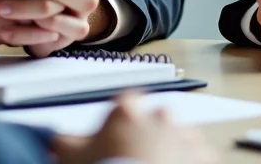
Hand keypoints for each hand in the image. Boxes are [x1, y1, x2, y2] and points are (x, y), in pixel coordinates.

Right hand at [53, 95, 216, 163]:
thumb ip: (64, 142)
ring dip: (170, 149)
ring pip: (180, 137)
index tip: (114, 139)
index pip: (124, 103)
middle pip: (156, 117)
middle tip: (134, 159)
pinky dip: (190, 163)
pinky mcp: (204, 157)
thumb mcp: (71, 157)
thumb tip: (56, 140)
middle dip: (147, 134)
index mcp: (128, 110)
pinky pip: (200, 156)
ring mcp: (185, 136)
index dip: (118, 122)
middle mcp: (160, 117)